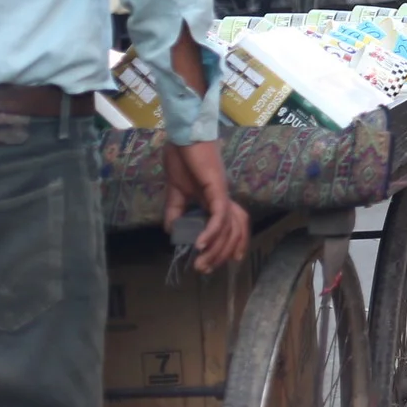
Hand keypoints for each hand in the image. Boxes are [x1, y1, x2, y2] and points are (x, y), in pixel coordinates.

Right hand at [161, 138, 248, 273]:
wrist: (184, 136)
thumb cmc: (183, 160)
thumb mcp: (176, 193)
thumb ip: (175, 212)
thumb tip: (171, 232)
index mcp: (217, 200)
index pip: (233, 226)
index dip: (231, 246)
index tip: (215, 266)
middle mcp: (225, 198)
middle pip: (235, 231)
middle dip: (222, 255)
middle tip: (204, 270)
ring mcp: (223, 193)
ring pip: (230, 227)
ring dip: (217, 248)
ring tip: (201, 263)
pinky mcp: (217, 187)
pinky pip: (220, 214)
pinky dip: (212, 232)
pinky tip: (200, 245)